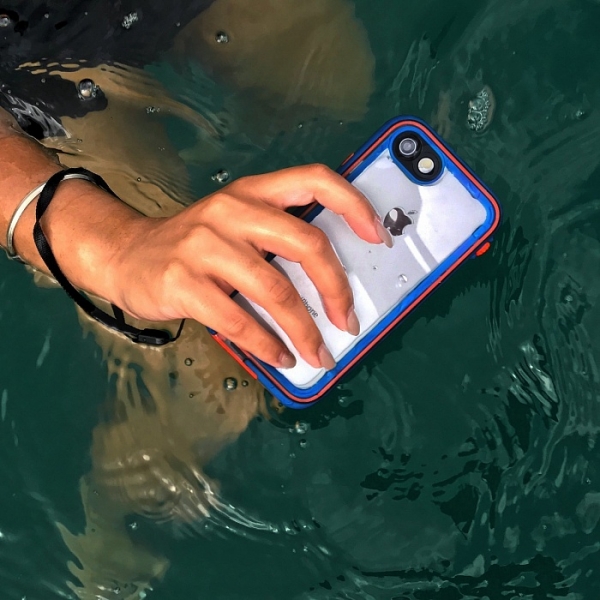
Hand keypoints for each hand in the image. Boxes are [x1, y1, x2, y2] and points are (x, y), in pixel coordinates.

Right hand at [107, 165, 392, 369]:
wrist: (127, 255)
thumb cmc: (194, 247)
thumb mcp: (236, 226)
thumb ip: (278, 240)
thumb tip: (332, 286)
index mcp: (252, 192)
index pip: (313, 180)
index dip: (353, 204)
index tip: (377, 237)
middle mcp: (231, 211)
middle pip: (306, 243)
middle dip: (336, 289)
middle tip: (347, 320)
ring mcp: (205, 246)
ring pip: (276, 291)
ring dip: (304, 331)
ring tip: (317, 353)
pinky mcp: (184, 282)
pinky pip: (239, 320)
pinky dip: (267, 344)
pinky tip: (280, 357)